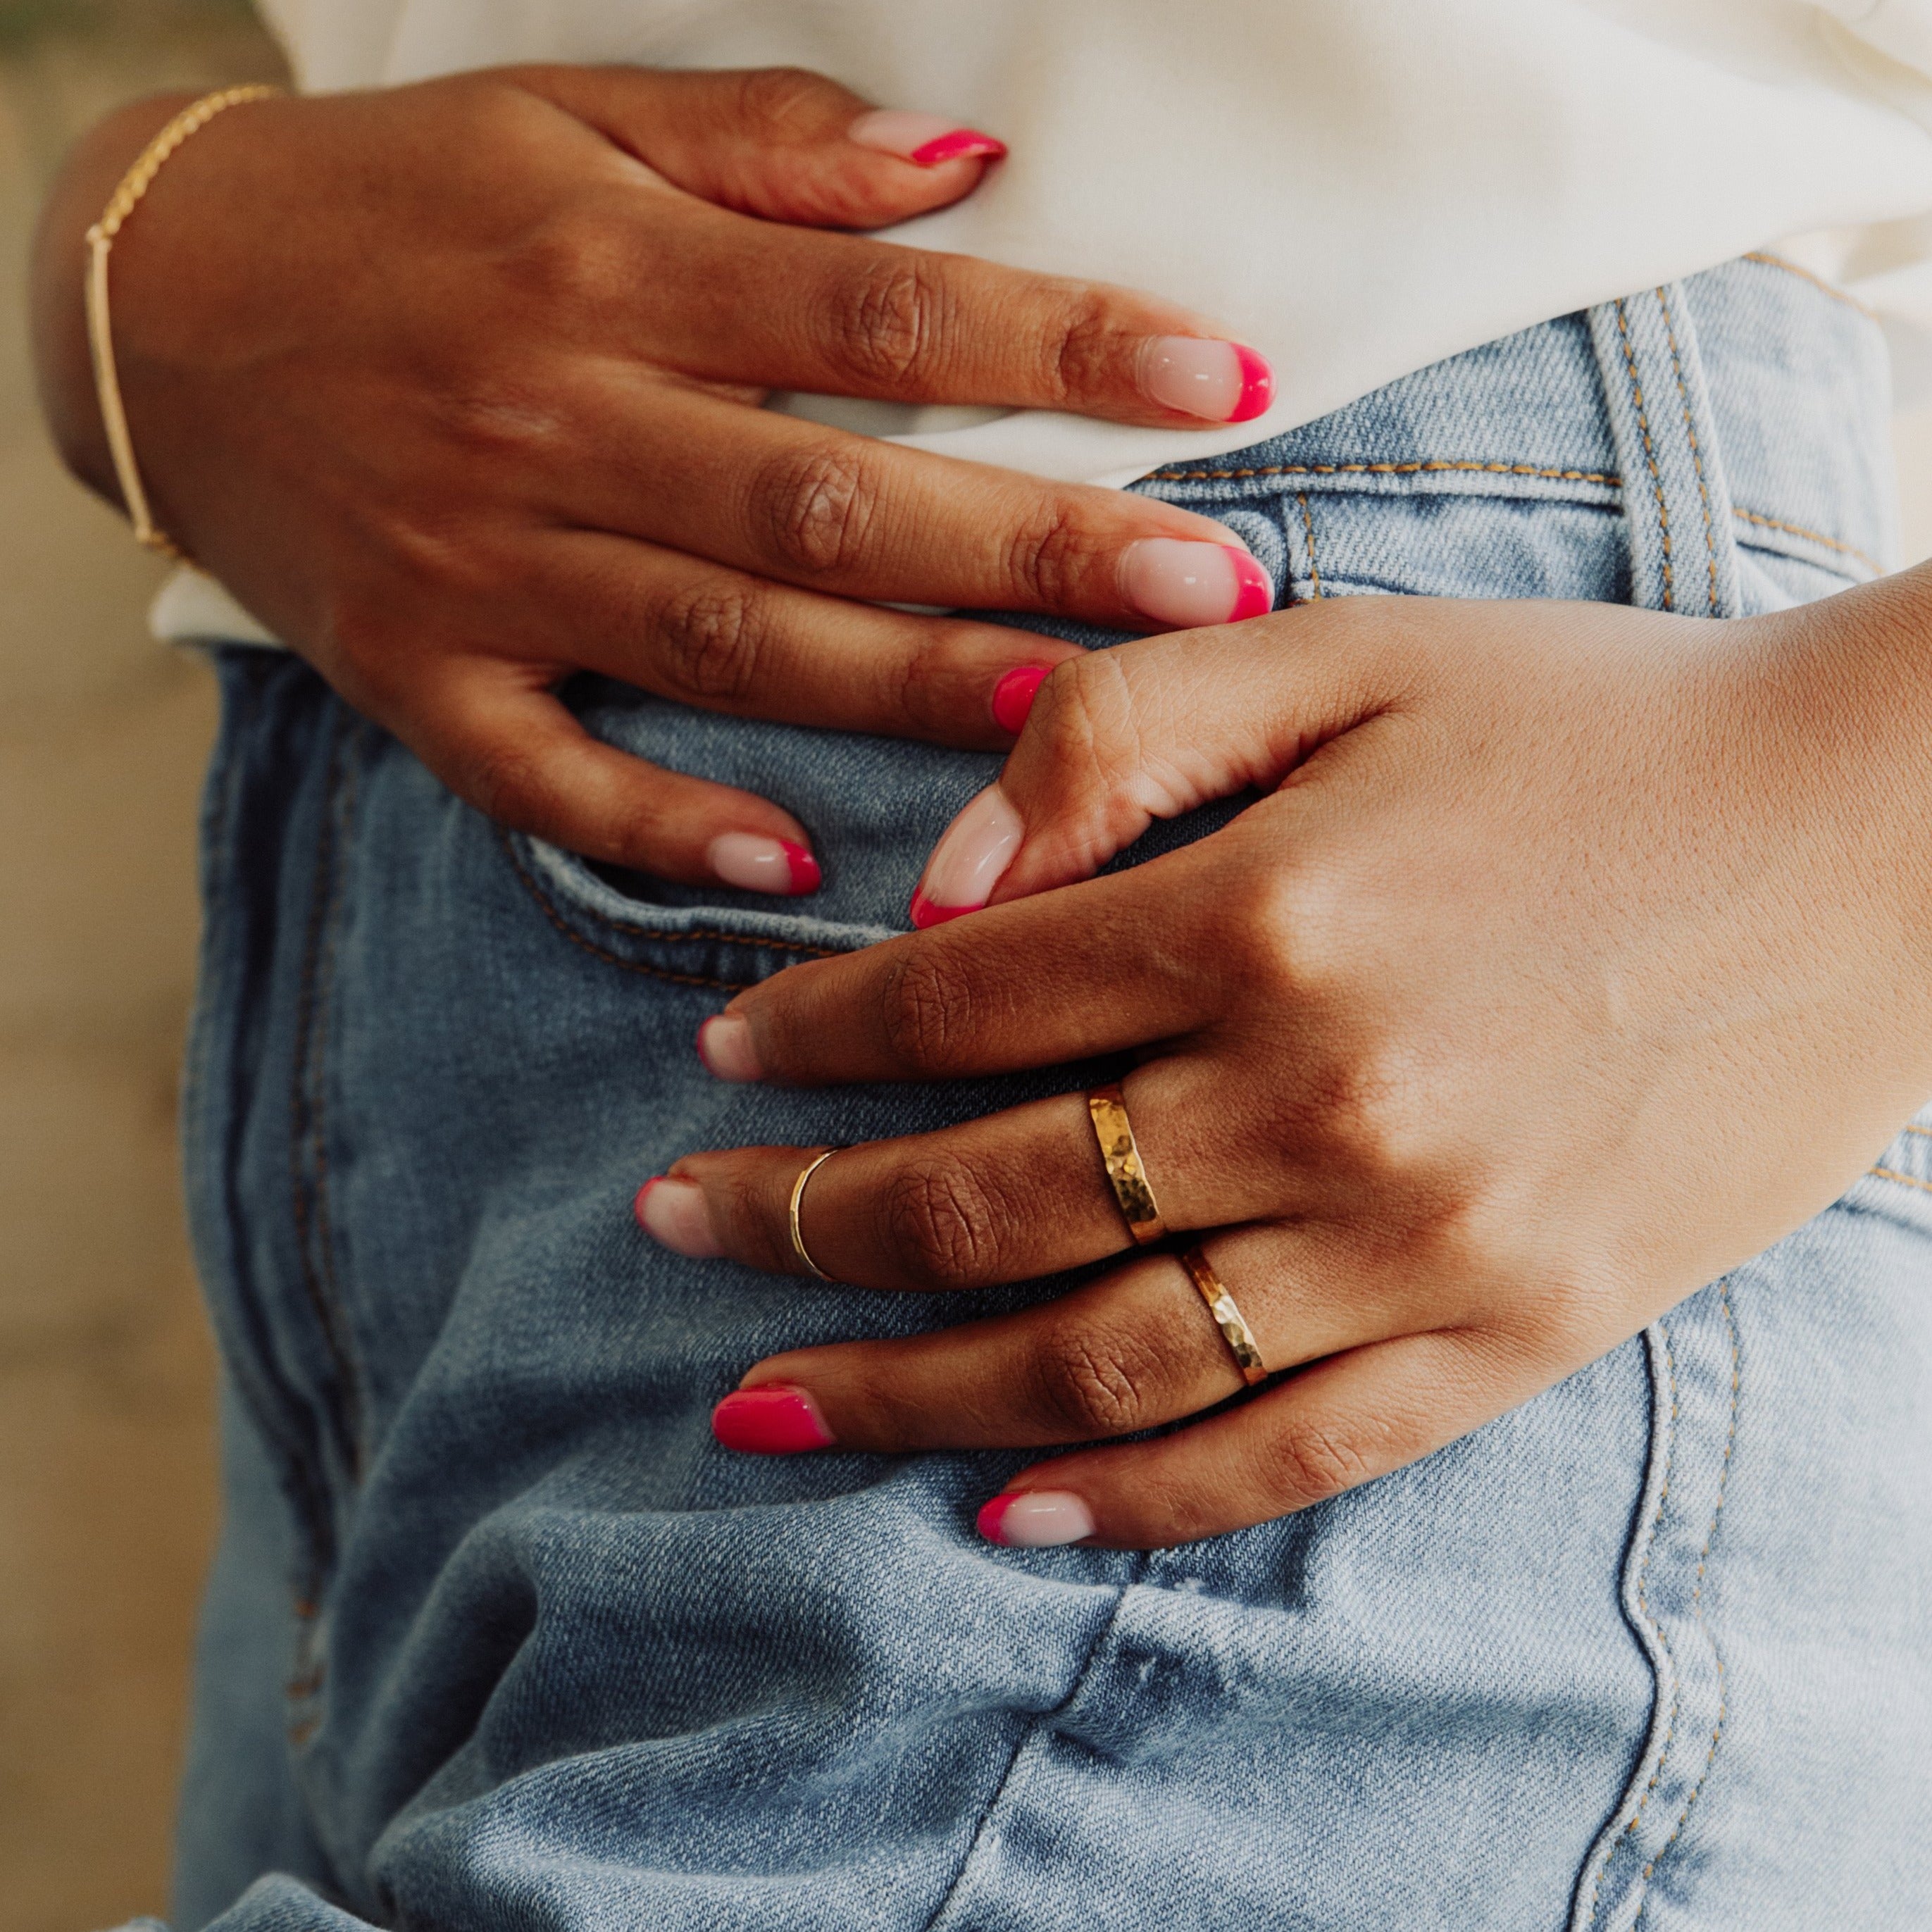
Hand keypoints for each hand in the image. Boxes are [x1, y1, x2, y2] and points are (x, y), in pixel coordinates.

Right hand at [32, 66, 1272, 881]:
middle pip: (838, 506)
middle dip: (1037, 548)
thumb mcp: (567, 123)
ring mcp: (486, 570)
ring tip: (1080, 722)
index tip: (1219, 380)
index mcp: (614, 275)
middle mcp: (560, 427)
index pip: (883, 317)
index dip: (1062, 344)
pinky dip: (664, 828)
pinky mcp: (419, 678)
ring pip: (733, 649)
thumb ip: (767, 146)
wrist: (151, 305)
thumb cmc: (399, 209)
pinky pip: (548, 778)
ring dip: (911, 693)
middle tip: (1211, 588)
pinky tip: (794, 867)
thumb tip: (967, 167)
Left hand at [635, 574, 1931, 1545]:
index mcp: (1269, 914)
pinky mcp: (1513, 1332)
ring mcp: (1421, 1241)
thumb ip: (1117, 731)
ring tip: (771, 1395)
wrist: (1876, 838)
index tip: (723, 1055)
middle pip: (991, 1198)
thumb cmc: (1590, 720)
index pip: (959, 1005)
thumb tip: (935, 878)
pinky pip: (1284, 1454)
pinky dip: (1131, 1495)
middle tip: (678, 1231)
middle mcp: (1326, 1099)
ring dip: (909, 1387)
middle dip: (803, 1219)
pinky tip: (1002, 1503)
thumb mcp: (1346, 654)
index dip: (812, 1034)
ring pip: (1099, 1356)